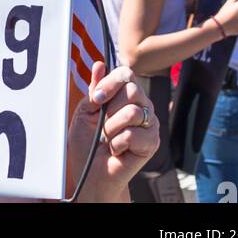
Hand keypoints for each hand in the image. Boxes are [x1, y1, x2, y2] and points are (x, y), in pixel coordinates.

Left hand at [68, 62, 160, 201]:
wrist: (91, 173)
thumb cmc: (88, 143)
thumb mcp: (85, 112)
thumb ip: (95, 90)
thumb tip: (99, 64)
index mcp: (125, 96)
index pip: (127, 74)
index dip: (111, 83)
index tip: (97, 98)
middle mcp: (141, 106)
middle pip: (132, 90)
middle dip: (110, 108)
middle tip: (102, 124)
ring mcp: (149, 124)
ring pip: (133, 112)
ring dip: (112, 127)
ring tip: (108, 138)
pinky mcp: (152, 143)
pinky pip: (134, 134)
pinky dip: (118, 143)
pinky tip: (117, 150)